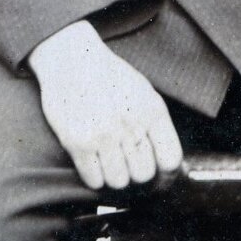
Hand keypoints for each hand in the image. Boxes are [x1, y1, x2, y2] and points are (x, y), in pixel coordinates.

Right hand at [28, 19, 183, 191]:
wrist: (70, 59)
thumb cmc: (108, 77)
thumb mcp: (143, 92)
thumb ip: (157, 125)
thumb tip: (170, 165)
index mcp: (152, 110)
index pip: (170, 160)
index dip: (166, 175)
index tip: (159, 176)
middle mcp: (130, 124)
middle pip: (144, 174)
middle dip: (136, 172)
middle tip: (126, 162)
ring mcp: (103, 134)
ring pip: (119, 181)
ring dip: (114, 176)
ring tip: (108, 160)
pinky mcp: (77, 143)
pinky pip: (93, 180)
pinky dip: (94, 178)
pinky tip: (92, 162)